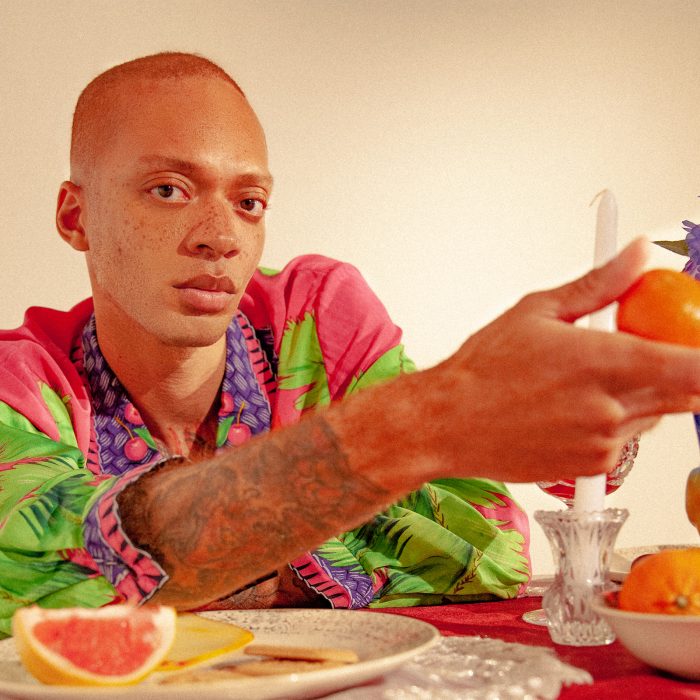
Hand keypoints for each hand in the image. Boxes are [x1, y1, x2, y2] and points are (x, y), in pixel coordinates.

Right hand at [422, 238, 699, 482]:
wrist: (449, 423)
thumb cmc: (482, 370)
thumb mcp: (538, 310)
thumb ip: (600, 284)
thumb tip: (637, 254)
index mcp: (602, 362)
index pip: (693, 367)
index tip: (697, 345)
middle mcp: (609, 409)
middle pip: (685, 393)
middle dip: (670, 372)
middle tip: (631, 355)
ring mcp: (603, 444)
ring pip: (654, 417)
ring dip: (639, 398)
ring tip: (584, 385)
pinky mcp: (593, 469)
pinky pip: (626, 444)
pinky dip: (613, 426)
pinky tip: (571, 411)